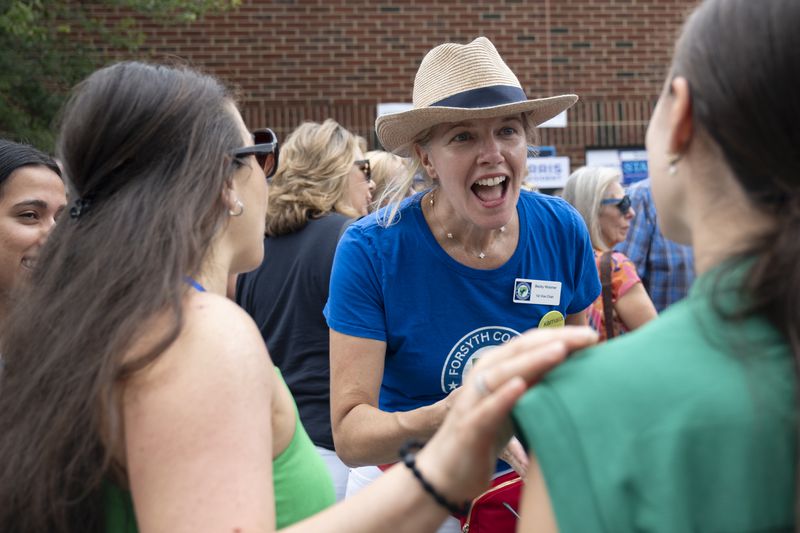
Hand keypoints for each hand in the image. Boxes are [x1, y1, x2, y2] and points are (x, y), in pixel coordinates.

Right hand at [414, 327, 597, 504]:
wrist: (446, 472)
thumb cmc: (485, 435)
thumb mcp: (515, 405)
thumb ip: (535, 385)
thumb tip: (574, 369)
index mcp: (496, 369)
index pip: (530, 344)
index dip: (560, 337)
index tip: (592, 336)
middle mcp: (483, 377)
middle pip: (520, 352)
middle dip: (555, 341)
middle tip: (589, 337)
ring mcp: (474, 400)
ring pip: (504, 374)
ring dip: (533, 361)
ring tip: (560, 351)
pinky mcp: (469, 427)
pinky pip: (486, 409)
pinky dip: (503, 396)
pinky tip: (520, 386)